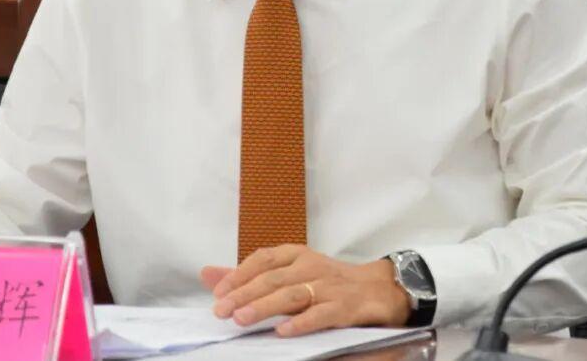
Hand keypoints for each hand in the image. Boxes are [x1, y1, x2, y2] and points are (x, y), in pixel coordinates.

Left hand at [200, 244, 410, 336]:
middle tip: (222, 311)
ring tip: (242, 319)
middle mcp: (311, 266)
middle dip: (244, 294)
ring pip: (293, 294)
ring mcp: (329, 285)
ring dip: (266, 306)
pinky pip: (321, 314)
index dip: (239, 274)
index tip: (218, 292)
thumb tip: (207, 274)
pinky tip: (283, 331)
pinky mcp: (346, 307)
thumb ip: (250, 276)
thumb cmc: (328, 282)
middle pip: (273, 278)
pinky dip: (301, 322)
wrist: (379, 288)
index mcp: (296, 254)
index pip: (262, 258)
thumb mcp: (290, 273)